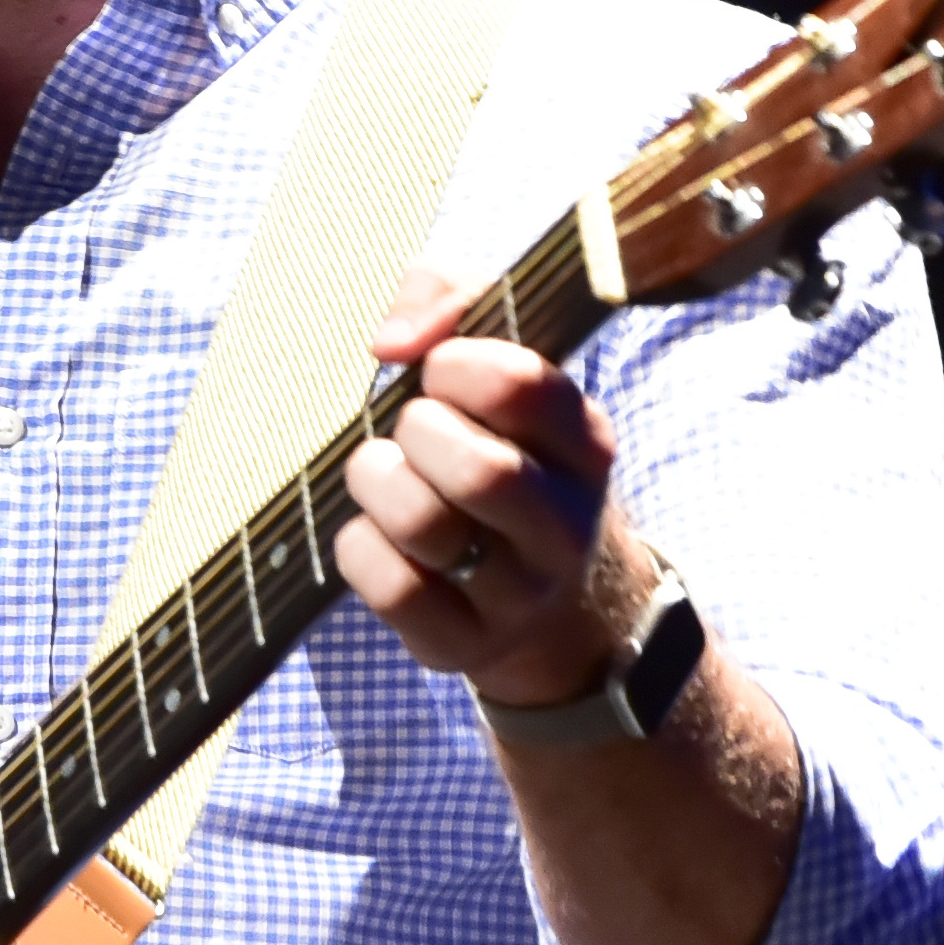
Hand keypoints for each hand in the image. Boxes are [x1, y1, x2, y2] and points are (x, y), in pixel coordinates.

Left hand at [335, 278, 642, 709]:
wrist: (550, 604)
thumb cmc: (502, 451)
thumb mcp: (501, 367)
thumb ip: (452, 301)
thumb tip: (391, 337)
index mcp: (584, 445)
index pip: (526, 388)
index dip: (457, 364)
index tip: (435, 368)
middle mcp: (565, 525)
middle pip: (481, 472)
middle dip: (419, 432)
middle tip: (411, 428)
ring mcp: (517, 594)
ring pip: (425, 527)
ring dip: (377, 482)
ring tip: (380, 472)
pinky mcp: (462, 643)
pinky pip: (391, 589)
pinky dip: (359, 547)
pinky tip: (374, 534)